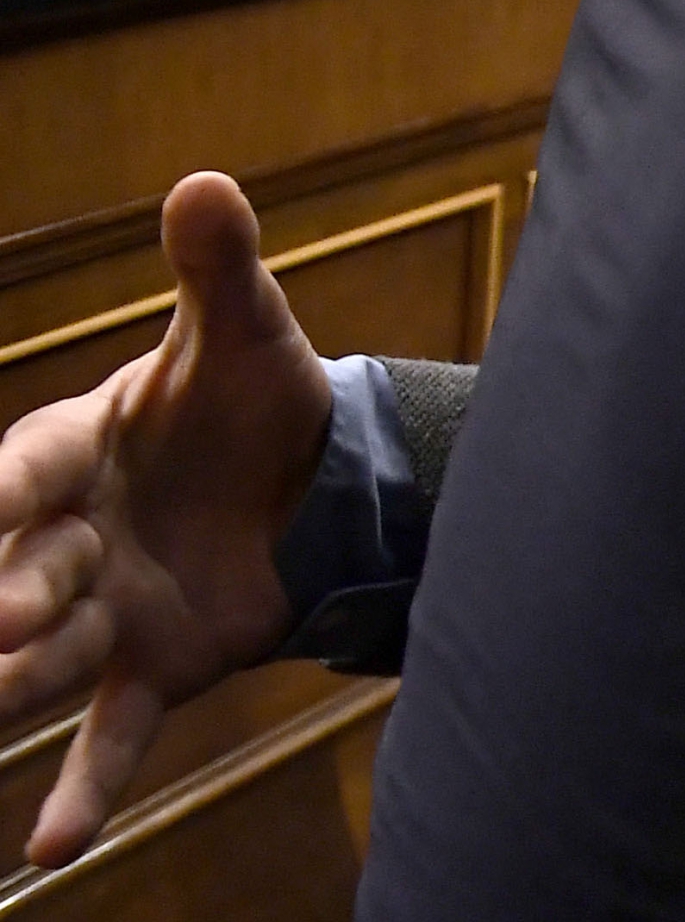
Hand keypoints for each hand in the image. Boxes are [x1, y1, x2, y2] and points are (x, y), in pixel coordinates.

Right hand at [0, 174, 330, 867]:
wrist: (313, 481)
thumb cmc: (253, 400)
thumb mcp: (242, 334)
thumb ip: (218, 268)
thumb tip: (205, 179)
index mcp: (76, 449)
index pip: (26, 468)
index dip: (14, 487)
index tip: (6, 502)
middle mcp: (69, 538)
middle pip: (21, 574)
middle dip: (16, 593)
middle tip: (18, 612)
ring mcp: (103, 612)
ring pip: (43, 662)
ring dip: (25, 687)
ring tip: (6, 700)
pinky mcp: (151, 671)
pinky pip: (109, 736)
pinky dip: (83, 786)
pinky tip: (51, 847)